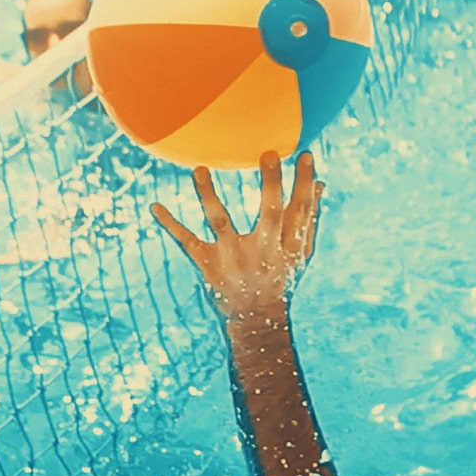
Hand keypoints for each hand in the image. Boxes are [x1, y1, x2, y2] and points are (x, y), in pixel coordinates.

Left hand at [152, 151, 322, 317]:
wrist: (257, 321)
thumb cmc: (280, 279)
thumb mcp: (300, 254)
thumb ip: (309, 220)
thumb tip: (320, 185)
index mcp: (288, 245)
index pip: (300, 210)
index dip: (304, 184)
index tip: (305, 155)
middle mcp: (263, 249)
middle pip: (270, 213)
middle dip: (271, 185)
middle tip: (269, 155)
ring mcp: (232, 257)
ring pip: (220, 222)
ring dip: (209, 195)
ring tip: (199, 170)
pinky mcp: (208, 264)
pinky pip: (187, 241)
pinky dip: (170, 224)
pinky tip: (155, 206)